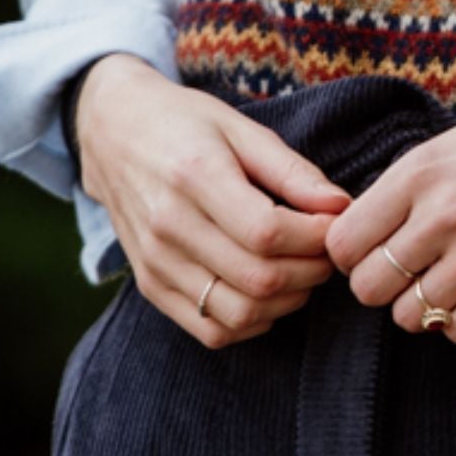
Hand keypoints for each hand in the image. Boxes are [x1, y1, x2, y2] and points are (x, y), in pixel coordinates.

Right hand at [74, 55, 350, 350]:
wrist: (114, 135)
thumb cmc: (186, 124)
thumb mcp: (241, 129)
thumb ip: (291, 170)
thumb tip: (341, 206)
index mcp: (194, 176)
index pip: (268, 232)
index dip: (315, 236)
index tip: (336, 223)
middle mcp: (169, 226)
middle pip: (258, 279)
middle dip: (311, 271)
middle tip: (328, 251)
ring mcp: (155, 263)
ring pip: (238, 314)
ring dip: (287, 302)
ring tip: (303, 271)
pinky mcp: (150, 286)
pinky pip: (210, 331)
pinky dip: (251, 323)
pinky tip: (268, 294)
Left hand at [325, 65, 455, 343]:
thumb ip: (410, 187)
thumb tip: (365, 232)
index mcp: (421, 170)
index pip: (344, 242)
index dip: (354, 254)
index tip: (374, 251)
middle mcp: (444, 212)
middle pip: (369, 288)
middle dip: (383, 287)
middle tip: (409, 275)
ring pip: (411, 317)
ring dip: (425, 307)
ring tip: (451, 282)